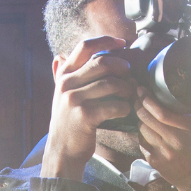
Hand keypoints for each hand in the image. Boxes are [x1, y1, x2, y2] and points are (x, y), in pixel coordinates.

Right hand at [41, 36, 136, 180]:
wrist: (62, 150)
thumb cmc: (67, 121)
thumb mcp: (59, 95)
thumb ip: (61, 75)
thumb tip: (59, 54)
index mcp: (63, 74)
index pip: (85, 47)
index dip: (106, 41)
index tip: (122, 43)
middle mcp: (66, 84)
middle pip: (102, 63)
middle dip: (121, 66)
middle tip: (129, 74)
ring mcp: (74, 100)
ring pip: (110, 83)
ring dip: (126, 88)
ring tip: (130, 94)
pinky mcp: (85, 116)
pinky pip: (113, 105)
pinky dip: (124, 107)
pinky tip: (125, 110)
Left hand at [135, 93, 190, 190]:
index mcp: (190, 128)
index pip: (161, 112)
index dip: (147, 99)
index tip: (142, 90)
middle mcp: (175, 140)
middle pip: (147, 119)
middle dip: (139, 104)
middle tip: (137, 96)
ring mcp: (163, 153)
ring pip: (142, 130)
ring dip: (140, 119)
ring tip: (142, 112)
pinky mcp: (155, 162)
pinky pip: (142, 143)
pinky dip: (142, 135)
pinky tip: (146, 131)